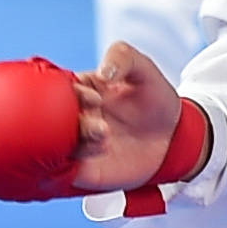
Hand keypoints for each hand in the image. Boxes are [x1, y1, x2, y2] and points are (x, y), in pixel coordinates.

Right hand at [67, 39, 186, 191]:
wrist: (173, 136)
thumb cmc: (154, 98)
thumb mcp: (143, 69)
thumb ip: (123, 57)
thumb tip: (103, 72)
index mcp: (78, 90)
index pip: (57, 89)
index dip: (71, 93)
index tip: (95, 97)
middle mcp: (71, 117)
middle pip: (53, 119)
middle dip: (70, 119)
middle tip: (99, 122)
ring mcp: (75, 144)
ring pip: (57, 145)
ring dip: (78, 140)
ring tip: (105, 134)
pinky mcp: (83, 169)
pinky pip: (64, 169)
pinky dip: (71, 164)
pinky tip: (97, 153)